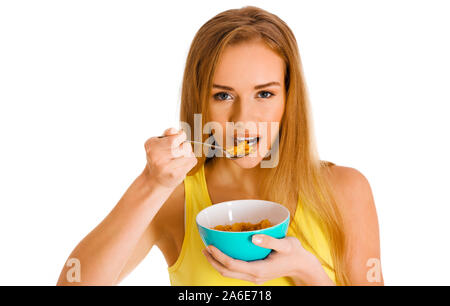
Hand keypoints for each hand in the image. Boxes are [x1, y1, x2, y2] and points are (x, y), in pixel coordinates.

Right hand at [143, 127, 196, 188]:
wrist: (155, 180)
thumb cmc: (159, 158)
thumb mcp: (159, 143)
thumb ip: (167, 134)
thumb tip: (176, 130)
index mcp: (152, 144)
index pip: (177, 135)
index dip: (180, 137)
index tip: (176, 142)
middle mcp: (156, 155)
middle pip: (185, 145)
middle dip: (184, 147)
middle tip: (176, 153)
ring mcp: (165, 166)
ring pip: (189, 152)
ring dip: (187, 154)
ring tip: (177, 160)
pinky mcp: (175, 174)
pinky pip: (192, 160)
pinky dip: (189, 161)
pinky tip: (180, 166)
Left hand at [202, 235, 332, 284]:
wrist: (302, 265)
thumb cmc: (294, 253)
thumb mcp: (285, 244)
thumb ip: (269, 240)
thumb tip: (253, 237)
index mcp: (259, 270)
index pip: (232, 264)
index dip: (218, 256)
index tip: (210, 245)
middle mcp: (254, 276)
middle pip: (227, 272)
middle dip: (213, 261)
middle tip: (204, 248)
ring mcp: (254, 277)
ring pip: (229, 274)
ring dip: (217, 263)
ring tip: (209, 251)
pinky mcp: (255, 274)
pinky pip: (236, 272)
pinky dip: (226, 264)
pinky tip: (223, 254)